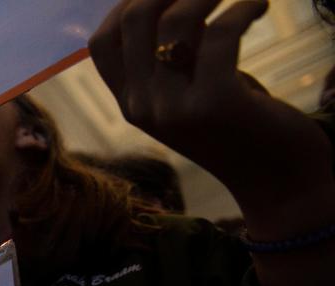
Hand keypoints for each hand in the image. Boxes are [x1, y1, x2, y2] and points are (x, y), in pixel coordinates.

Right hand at [88, 1, 333, 218]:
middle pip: (135, 21)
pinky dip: (244, 8)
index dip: (126, 3)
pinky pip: (222, 33)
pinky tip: (258, 6)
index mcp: (129, 105)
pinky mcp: (214, 103)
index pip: (102, 42)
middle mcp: (142, 107)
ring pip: (176, 20)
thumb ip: (172, 54)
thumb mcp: (189, 91)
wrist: (273, 177)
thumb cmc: (236, 124)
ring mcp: (174, 108)